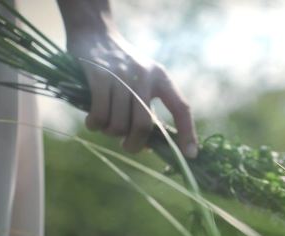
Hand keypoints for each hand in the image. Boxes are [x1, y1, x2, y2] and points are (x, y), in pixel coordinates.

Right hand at [67, 29, 197, 156]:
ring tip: (107, 127)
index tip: (191, 155)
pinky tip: (93, 122)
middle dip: (135, 144)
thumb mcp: (143, 79)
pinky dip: (95, 125)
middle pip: (143, 124)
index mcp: (161, 78)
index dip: (188, 133)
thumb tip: (148, 145)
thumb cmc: (121, 67)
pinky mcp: (97, 76)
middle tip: (128, 146)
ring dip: (111, 133)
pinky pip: (99, 114)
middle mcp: (144, 76)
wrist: (94, 32)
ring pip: (118, 123)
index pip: (181, 108)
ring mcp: (120, 76)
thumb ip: (147, 107)